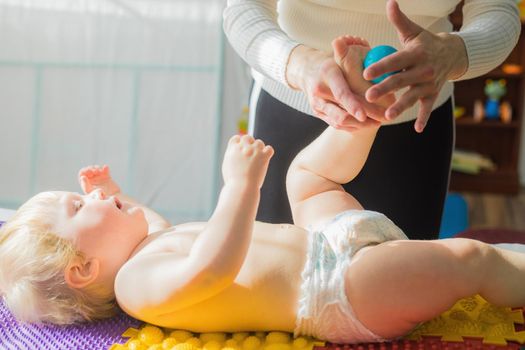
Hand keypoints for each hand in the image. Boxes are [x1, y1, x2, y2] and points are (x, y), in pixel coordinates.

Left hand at [78, 164, 120, 195]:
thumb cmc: (100, 198)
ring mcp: (99, 178)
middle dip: (91, 168)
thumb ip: (86, 185)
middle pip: (89, 169)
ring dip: (97, 167)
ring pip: (96, 168)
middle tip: (96, 171)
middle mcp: (92, 180)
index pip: (82, 173)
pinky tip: (106, 168)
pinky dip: (105, 168)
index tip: (90, 171)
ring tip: (101, 171)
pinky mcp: (107, 177)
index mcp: (86, 183)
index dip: (85, 170)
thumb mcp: (91, 192)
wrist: (112, 199)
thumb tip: (82, 177)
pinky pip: (105, 170)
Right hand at [222, 135, 273, 188]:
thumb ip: (232, 157)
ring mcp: (254, 150)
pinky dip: (268, 152)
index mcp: (232, 149)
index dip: (239, 143)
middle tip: (251, 155)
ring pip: (259, 142)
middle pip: (248, 137)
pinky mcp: (263, 156)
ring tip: (258, 160)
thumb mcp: (227, 167)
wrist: (241, 187)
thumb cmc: (233, 181)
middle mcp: (243, 147)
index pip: (236, 138)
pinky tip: (265, 159)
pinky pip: (269, 149)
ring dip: (259, 149)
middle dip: (250, 144)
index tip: (241, 150)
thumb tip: (237, 154)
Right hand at [286, 45, 388, 130]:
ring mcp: (318, 105)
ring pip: (340, 122)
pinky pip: (337, 125)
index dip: (353, 106)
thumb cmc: (331, 61)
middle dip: (364, 119)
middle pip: (341, 113)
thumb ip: (347, 52)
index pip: (341, 93)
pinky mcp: (319, 113)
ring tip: (379, 121)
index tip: (365, 115)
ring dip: (361, 125)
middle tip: (383, 118)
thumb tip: (351, 47)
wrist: (307, 71)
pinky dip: (353, 126)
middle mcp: (320, 92)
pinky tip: (368, 123)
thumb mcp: (338, 54)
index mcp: (327, 75)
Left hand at [363, 0, 466, 131]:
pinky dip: (424, 118)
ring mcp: (429, 83)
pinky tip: (418, 129)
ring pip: (413, 97)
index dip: (381, 67)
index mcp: (415, 54)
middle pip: (401, 81)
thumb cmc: (425, 43)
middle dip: (385, 89)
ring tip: (387, 116)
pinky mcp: (433, 94)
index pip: (395, 61)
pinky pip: (428, 107)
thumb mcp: (413, 31)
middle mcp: (423, 69)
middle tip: (368, 96)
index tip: (365, 73)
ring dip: (401, 107)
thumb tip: (389, 2)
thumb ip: (399, 20)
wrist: (452, 53)